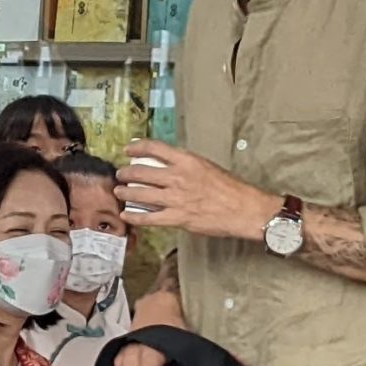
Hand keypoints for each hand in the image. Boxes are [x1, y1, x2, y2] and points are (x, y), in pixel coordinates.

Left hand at [116, 141, 280, 239]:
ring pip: (141, 194)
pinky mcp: (178, 218)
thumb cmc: (230, 188)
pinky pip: (149, 218)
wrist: (245, 209)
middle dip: (126, 173)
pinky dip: (135, 216)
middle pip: (141, 172)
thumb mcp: (207, 167)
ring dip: (126, 192)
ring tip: (119, 192)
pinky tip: (126, 215)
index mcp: (187, 161)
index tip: (128, 149)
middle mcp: (178, 177)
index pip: (155, 148)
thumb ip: (186, 166)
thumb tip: (168, 166)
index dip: (137, 147)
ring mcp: (176, 198)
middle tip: (121, 174)